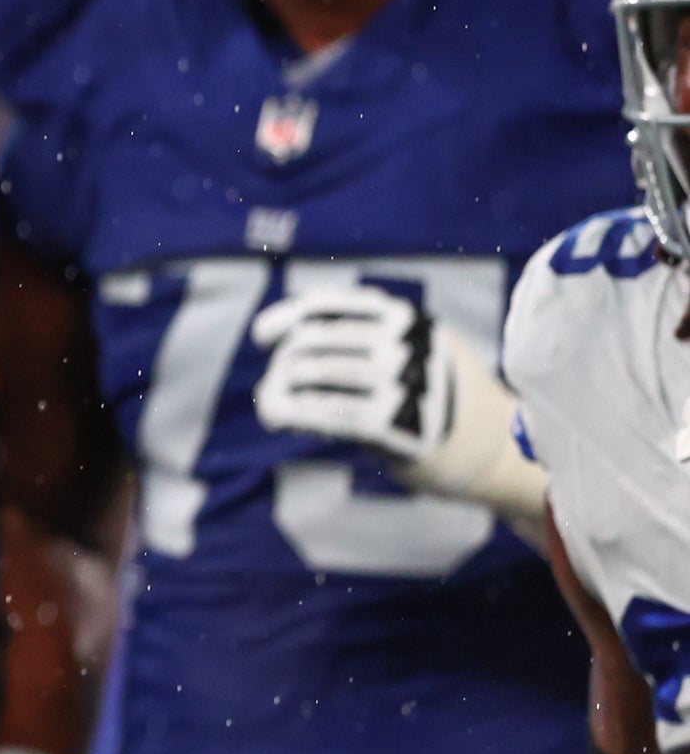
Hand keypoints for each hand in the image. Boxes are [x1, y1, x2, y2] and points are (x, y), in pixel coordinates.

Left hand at [251, 284, 447, 459]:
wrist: (492, 448)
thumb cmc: (431, 395)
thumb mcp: (410, 348)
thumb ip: (357, 336)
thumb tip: (278, 331)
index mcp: (404, 318)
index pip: (327, 305)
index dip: (285, 317)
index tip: (261, 336)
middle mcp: (406, 343)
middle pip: (313, 339)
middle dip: (285, 362)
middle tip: (277, 385)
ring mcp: (404, 382)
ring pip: (314, 372)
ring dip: (279, 388)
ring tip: (271, 403)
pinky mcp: (398, 425)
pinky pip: (327, 411)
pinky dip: (290, 412)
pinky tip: (275, 417)